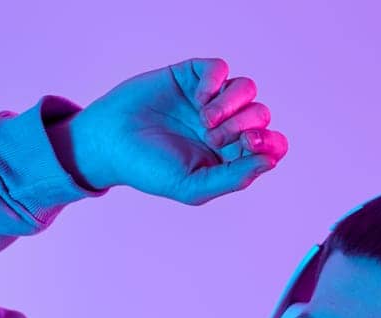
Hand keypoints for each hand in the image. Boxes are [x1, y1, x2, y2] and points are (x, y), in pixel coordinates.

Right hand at [54, 57, 288, 204]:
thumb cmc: (148, 169)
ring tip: (205, 119)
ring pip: (247, 89)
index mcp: (229, 156)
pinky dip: (215, 82)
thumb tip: (271, 161)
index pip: (270, 144)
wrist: (109, 142)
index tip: (250, 145)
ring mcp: (209, 100)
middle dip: (244, 125)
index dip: (270, 142)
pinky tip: (197, 98)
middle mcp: (224, 126)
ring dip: (232, 104)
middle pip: (260, 114)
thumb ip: (234, 177)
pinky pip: (221, 69)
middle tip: (213, 138)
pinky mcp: (192, 77)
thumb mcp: (193, 186)